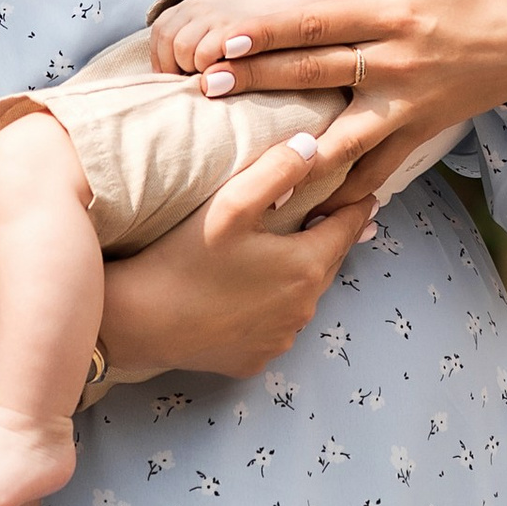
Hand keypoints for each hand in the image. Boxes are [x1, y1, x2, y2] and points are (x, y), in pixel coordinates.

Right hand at [97, 129, 370, 384]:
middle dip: (331, 238)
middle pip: (328, 263)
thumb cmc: (185, 257)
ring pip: (304, 296)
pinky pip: (278, 325)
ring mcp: (280, 340)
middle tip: (331, 215)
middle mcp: (302, 310)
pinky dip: (276, 305)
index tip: (366, 192)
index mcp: (305, 268)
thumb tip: (315, 145)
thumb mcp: (231, 204)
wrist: (140, 324)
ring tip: (292, 250)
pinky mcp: (255, 360)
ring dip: (302, 273)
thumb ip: (278, 169)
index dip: (357, 207)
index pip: (348, 229)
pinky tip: (256, 291)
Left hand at [174, 0, 506, 203]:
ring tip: (248, 159)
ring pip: (340, 134)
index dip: (270, 31)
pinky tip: (308, 205)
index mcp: (395, 11)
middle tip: (207, 85)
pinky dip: (343, 189)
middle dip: (259, 79)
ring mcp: (407, 104)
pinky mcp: (419, 131)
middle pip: (315, 72)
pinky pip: (377, 167)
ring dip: (291, 146)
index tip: (225, 39)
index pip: (319, 22)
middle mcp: (397, 61)